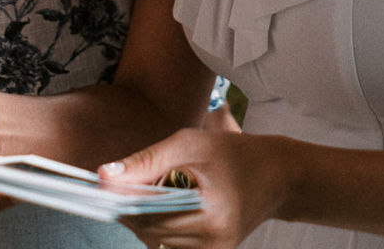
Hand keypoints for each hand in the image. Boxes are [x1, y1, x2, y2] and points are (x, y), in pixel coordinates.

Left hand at [104, 129, 283, 248]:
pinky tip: (164, 205)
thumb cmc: (236, 153)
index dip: (124, 201)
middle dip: (131, 209)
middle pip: (150, 232)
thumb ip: (147, 160)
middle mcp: (213, 244)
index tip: (104, 186)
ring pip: (157, 242)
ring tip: (148, 191)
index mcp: (211, 216)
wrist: (279, 175)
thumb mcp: (191, 144)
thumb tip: (104, 177)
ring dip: (144, 218)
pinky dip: (160, 226)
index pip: (151, 216)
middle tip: (119, 184)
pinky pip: (171, 245)